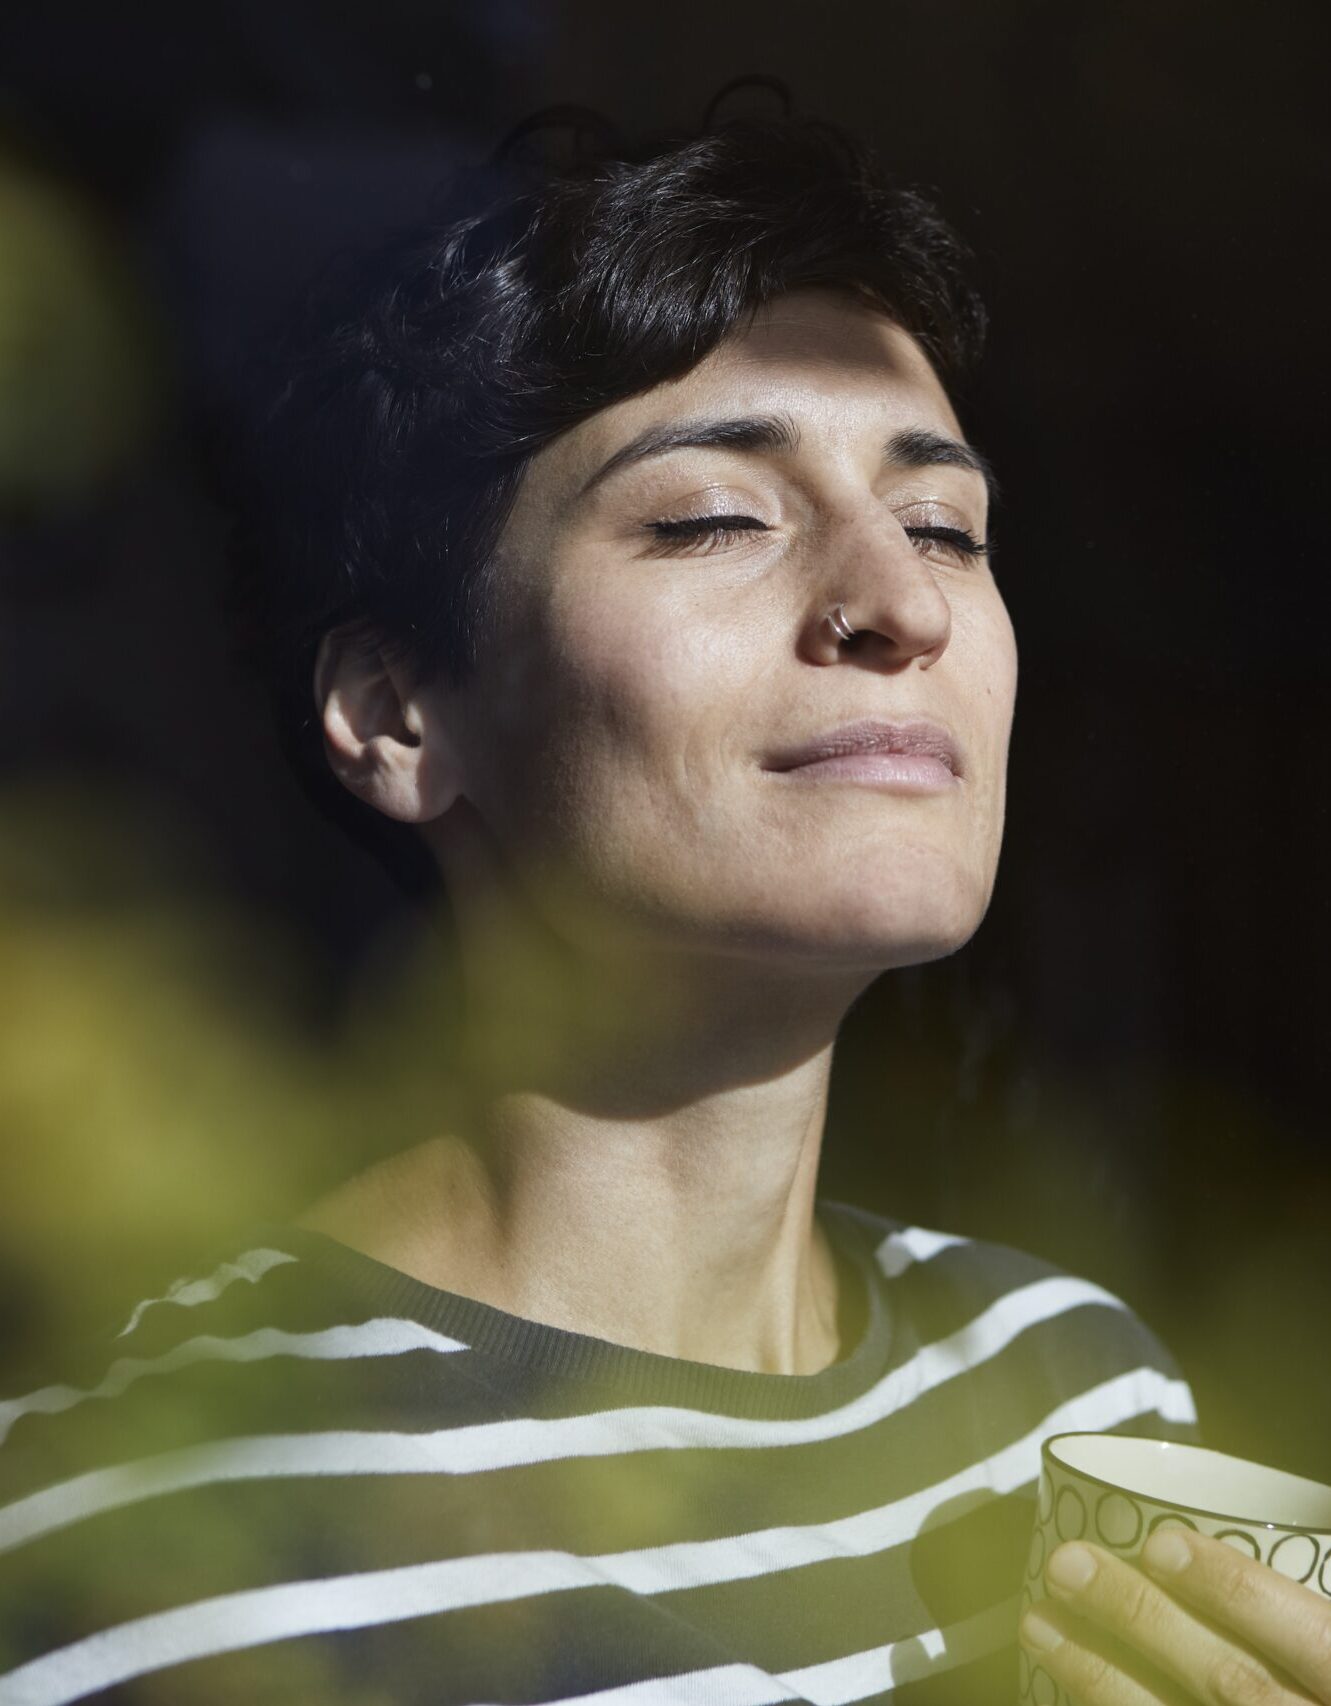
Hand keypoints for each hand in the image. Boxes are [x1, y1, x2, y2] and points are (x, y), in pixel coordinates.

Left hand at [1019, 1527, 1330, 1703]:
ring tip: (1038, 1623)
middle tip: (1067, 1564)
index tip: (1160, 1543)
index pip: (1307, 1637)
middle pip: (1230, 1681)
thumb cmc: (1320, 1677)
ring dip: (1099, 1674)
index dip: (1234, 1590)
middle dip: (1142, 1619)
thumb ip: (1302, 1600)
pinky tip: (1062, 1688)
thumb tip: (1246, 1527)